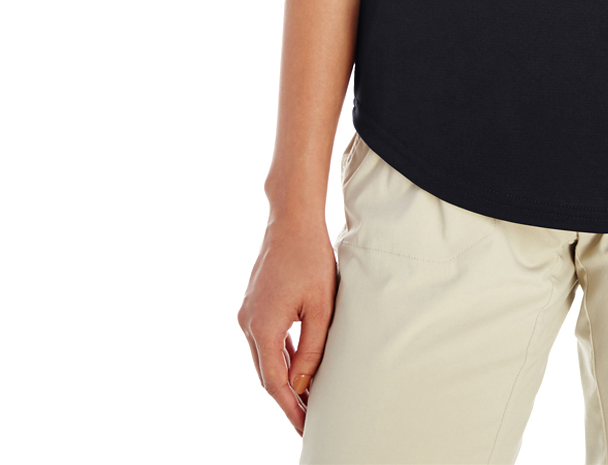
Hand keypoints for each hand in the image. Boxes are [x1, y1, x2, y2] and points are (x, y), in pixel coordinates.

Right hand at [238, 215, 337, 434]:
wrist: (292, 220)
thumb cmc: (311, 258)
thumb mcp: (320, 307)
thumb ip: (311, 348)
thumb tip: (300, 384)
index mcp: (263, 327)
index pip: (274, 382)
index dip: (290, 408)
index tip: (304, 427)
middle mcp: (248, 324)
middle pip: (266, 374)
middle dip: (286, 399)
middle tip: (307, 420)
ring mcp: (247, 314)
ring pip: (264, 358)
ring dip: (283, 378)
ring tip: (305, 397)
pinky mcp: (253, 305)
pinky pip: (265, 340)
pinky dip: (279, 356)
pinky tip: (296, 366)